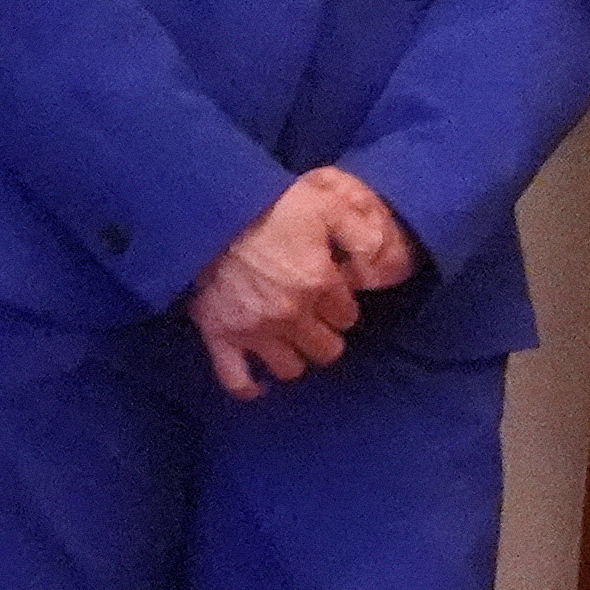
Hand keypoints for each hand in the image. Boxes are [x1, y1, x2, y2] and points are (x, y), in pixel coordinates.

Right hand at [188, 168, 413, 399]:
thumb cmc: (270, 205)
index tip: (331, 294)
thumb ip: (361, 233)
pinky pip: (236, 378)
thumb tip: (380, 263)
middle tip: (314, 320)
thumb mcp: (327, 205)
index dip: (342, 306)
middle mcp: (291, 313)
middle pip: (326, 350)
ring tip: (290, 341)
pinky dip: (248, 385)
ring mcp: (254, 328)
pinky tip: (259, 384)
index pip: (348, 317)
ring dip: (294, 358)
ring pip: (290, 368)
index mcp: (319, 283)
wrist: (208, 211)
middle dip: (326, 336)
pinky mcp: (220, 334)